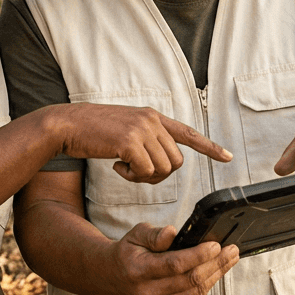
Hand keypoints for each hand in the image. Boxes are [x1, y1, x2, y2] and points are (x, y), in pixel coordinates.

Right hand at [54, 103, 231, 183]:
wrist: (67, 125)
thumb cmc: (93, 132)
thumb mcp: (126, 129)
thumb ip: (146, 139)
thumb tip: (161, 163)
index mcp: (153, 117)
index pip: (188, 132)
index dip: (209, 146)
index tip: (228, 156)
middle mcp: (152, 121)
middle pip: (176, 162)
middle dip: (159, 174)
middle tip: (135, 172)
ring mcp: (142, 129)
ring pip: (163, 169)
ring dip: (144, 177)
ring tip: (124, 167)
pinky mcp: (130, 141)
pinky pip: (145, 172)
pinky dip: (131, 176)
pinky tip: (116, 166)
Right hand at [108, 222, 239, 294]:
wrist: (116, 276)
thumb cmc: (130, 251)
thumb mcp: (136, 234)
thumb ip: (154, 234)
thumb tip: (172, 233)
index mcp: (139, 270)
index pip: (174, 265)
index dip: (198, 255)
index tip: (216, 245)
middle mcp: (147, 292)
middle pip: (190, 279)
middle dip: (215, 263)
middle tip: (232, 250)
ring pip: (196, 291)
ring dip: (217, 274)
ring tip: (230, 259)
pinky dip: (208, 285)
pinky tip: (217, 272)